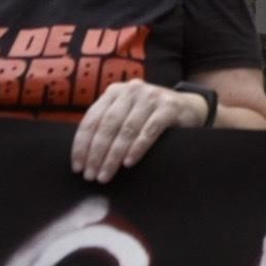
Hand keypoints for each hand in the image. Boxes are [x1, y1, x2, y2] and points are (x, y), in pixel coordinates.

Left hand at [71, 79, 209, 182]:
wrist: (188, 107)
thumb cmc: (148, 116)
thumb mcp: (126, 114)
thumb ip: (107, 125)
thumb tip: (82, 156)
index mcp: (115, 91)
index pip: (92, 119)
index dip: (82, 144)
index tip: (77, 167)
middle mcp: (131, 90)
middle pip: (108, 125)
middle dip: (96, 153)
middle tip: (91, 176)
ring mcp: (151, 96)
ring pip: (127, 129)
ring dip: (114, 156)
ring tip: (106, 175)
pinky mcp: (169, 106)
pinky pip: (149, 130)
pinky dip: (137, 148)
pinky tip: (128, 163)